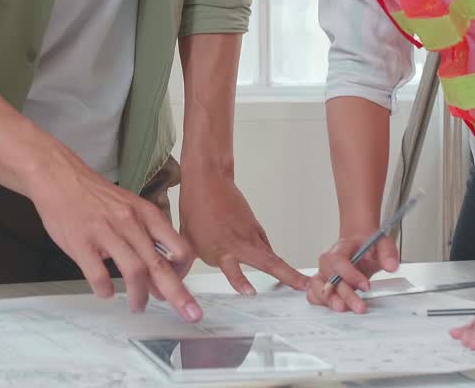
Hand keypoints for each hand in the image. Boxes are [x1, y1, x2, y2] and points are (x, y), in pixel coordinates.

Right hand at [28, 154, 202, 322]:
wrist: (60, 178)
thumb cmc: (95, 197)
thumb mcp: (130, 208)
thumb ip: (146, 238)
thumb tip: (160, 274)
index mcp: (146, 214)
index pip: (178, 248)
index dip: (183, 272)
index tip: (180, 285)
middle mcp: (130, 223)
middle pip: (160, 265)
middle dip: (177, 294)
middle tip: (190, 314)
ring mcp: (105, 232)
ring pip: (133, 272)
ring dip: (139, 296)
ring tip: (138, 306)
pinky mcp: (82, 242)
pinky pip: (98, 275)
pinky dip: (105, 290)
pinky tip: (105, 292)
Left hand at [180, 174, 306, 294]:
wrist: (208, 179)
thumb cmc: (195, 209)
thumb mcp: (184, 240)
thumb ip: (183, 264)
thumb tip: (169, 281)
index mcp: (217, 248)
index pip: (230, 268)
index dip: (240, 281)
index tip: (250, 294)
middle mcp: (238, 243)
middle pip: (266, 262)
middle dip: (286, 276)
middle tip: (305, 288)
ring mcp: (250, 235)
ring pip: (273, 256)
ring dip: (289, 271)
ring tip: (305, 284)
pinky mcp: (256, 229)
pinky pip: (267, 248)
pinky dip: (276, 262)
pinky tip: (284, 274)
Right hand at [306, 231, 398, 313]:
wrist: (358, 246)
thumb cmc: (366, 245)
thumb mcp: (381, 243)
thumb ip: (387, 253)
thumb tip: (391, 266)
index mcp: (340, 248)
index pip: (338, 260)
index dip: (350, 274)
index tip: (366, 286)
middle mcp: (328, 262)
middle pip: (329, 278)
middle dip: (344, 295)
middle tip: (359, 307)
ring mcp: (323, 274)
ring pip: (317, 287)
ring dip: (329, 300)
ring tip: (344, 309)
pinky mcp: (323, 285)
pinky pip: (313, 294)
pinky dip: (320, 302)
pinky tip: (331, 308)